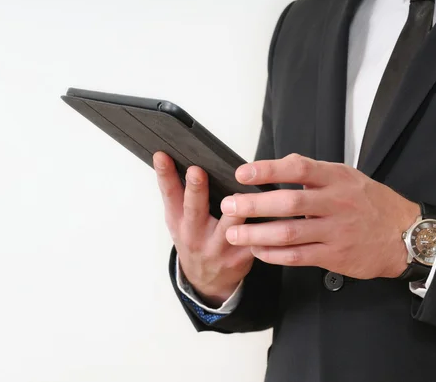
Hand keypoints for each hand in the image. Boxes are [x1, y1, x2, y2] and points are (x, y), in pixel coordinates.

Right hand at [154, 152, 253, 306]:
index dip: (164, 174)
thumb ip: (179, 194)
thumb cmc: (194, 238)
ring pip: (230, 225)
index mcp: (178, 221)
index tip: (162, 155)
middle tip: (196, 171)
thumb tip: (183, 155)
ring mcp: (217, 247)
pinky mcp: (241, 256)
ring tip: (240, 191)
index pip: (169, 194)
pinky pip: (255, 238)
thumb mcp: (178, 221)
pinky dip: (264, 225)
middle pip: (194, 210)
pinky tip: (273, 209)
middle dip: (196, 190)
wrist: (206, 280)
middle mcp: (194, 234)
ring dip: (236, 208)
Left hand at [221, 154, 419, 278]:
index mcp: (337, 179)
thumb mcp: (347, 177)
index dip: (268, 170)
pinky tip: (257, 251)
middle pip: (289, 203)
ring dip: (257, 234)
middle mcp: (336, 203)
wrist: (404, 235)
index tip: (243, 173)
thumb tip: (279, 164)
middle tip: (230, 205)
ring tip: (234, 233)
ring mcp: (336, 232)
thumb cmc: (371, 203)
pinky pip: (298, 256)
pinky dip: (274, 254)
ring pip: (289, 233)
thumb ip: (314, 172)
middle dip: (254, 205)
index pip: (299, 169)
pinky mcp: (335, 256)